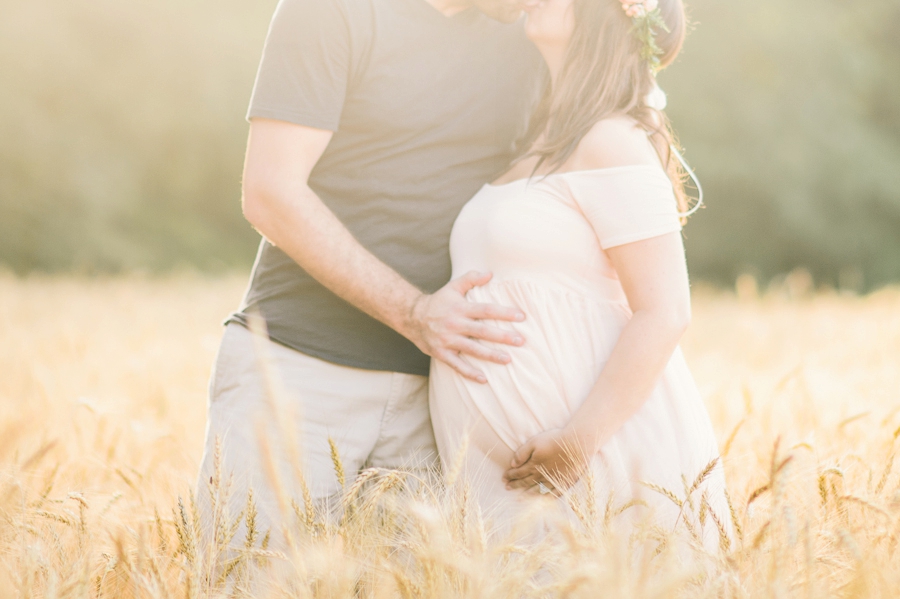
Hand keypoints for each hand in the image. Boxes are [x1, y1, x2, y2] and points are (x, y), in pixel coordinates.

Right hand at [406, 271, 525, 382]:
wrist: (412, 317)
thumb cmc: (439, 301)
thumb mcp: (453, 287)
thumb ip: (471, 278)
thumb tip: (491, 273)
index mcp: (460, 308)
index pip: (485, 310)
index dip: (504, 313)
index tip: (521, 316)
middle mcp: (454, 324)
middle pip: (482, 331)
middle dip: (502, 336)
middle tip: (521, 341)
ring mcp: (447, 340)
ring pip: (472, 349)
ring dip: (491, 355)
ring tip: (508, 359)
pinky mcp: (441, 353)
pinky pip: (457, 365)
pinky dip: (470, 373)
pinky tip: (484, 379)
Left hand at [503, 428, 594, 492]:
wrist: (577, 445)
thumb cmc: (555, 440)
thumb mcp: (534, 442)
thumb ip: (522, 453)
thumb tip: (512, 464)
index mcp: (533, 465)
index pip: (518, 472)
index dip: (510, 476)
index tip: (503, 478)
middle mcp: (541, 475)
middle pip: (526, 482)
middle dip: (515, 485)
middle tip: (507, 488)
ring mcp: (553, 480)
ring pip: (537, 490)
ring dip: (527, 494)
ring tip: (520, 497)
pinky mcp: (564, 483)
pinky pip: (553, 493)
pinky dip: (546, 497)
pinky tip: (543, 499)